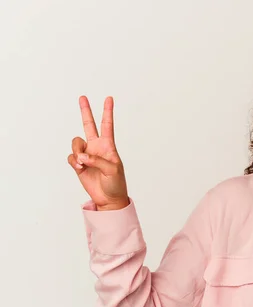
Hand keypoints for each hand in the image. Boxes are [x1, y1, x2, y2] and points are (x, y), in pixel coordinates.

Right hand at [67, 96, 128, 210]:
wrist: (109, 198)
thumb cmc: (116, 183)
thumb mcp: (112, 170)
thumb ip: (97, 160)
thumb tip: (81, 156)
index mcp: (109, 146)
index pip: (107, 125)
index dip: (107, 112)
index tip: (109, 98)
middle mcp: (96, 147)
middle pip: (89, 125)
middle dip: (85, 111)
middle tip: (83, 97)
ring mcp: (87, 155)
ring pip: (75, 143)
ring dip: (77, 151)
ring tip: (83, 163)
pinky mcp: (78, 164)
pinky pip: (71, 157)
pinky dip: (74, 162)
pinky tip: (80, 169)